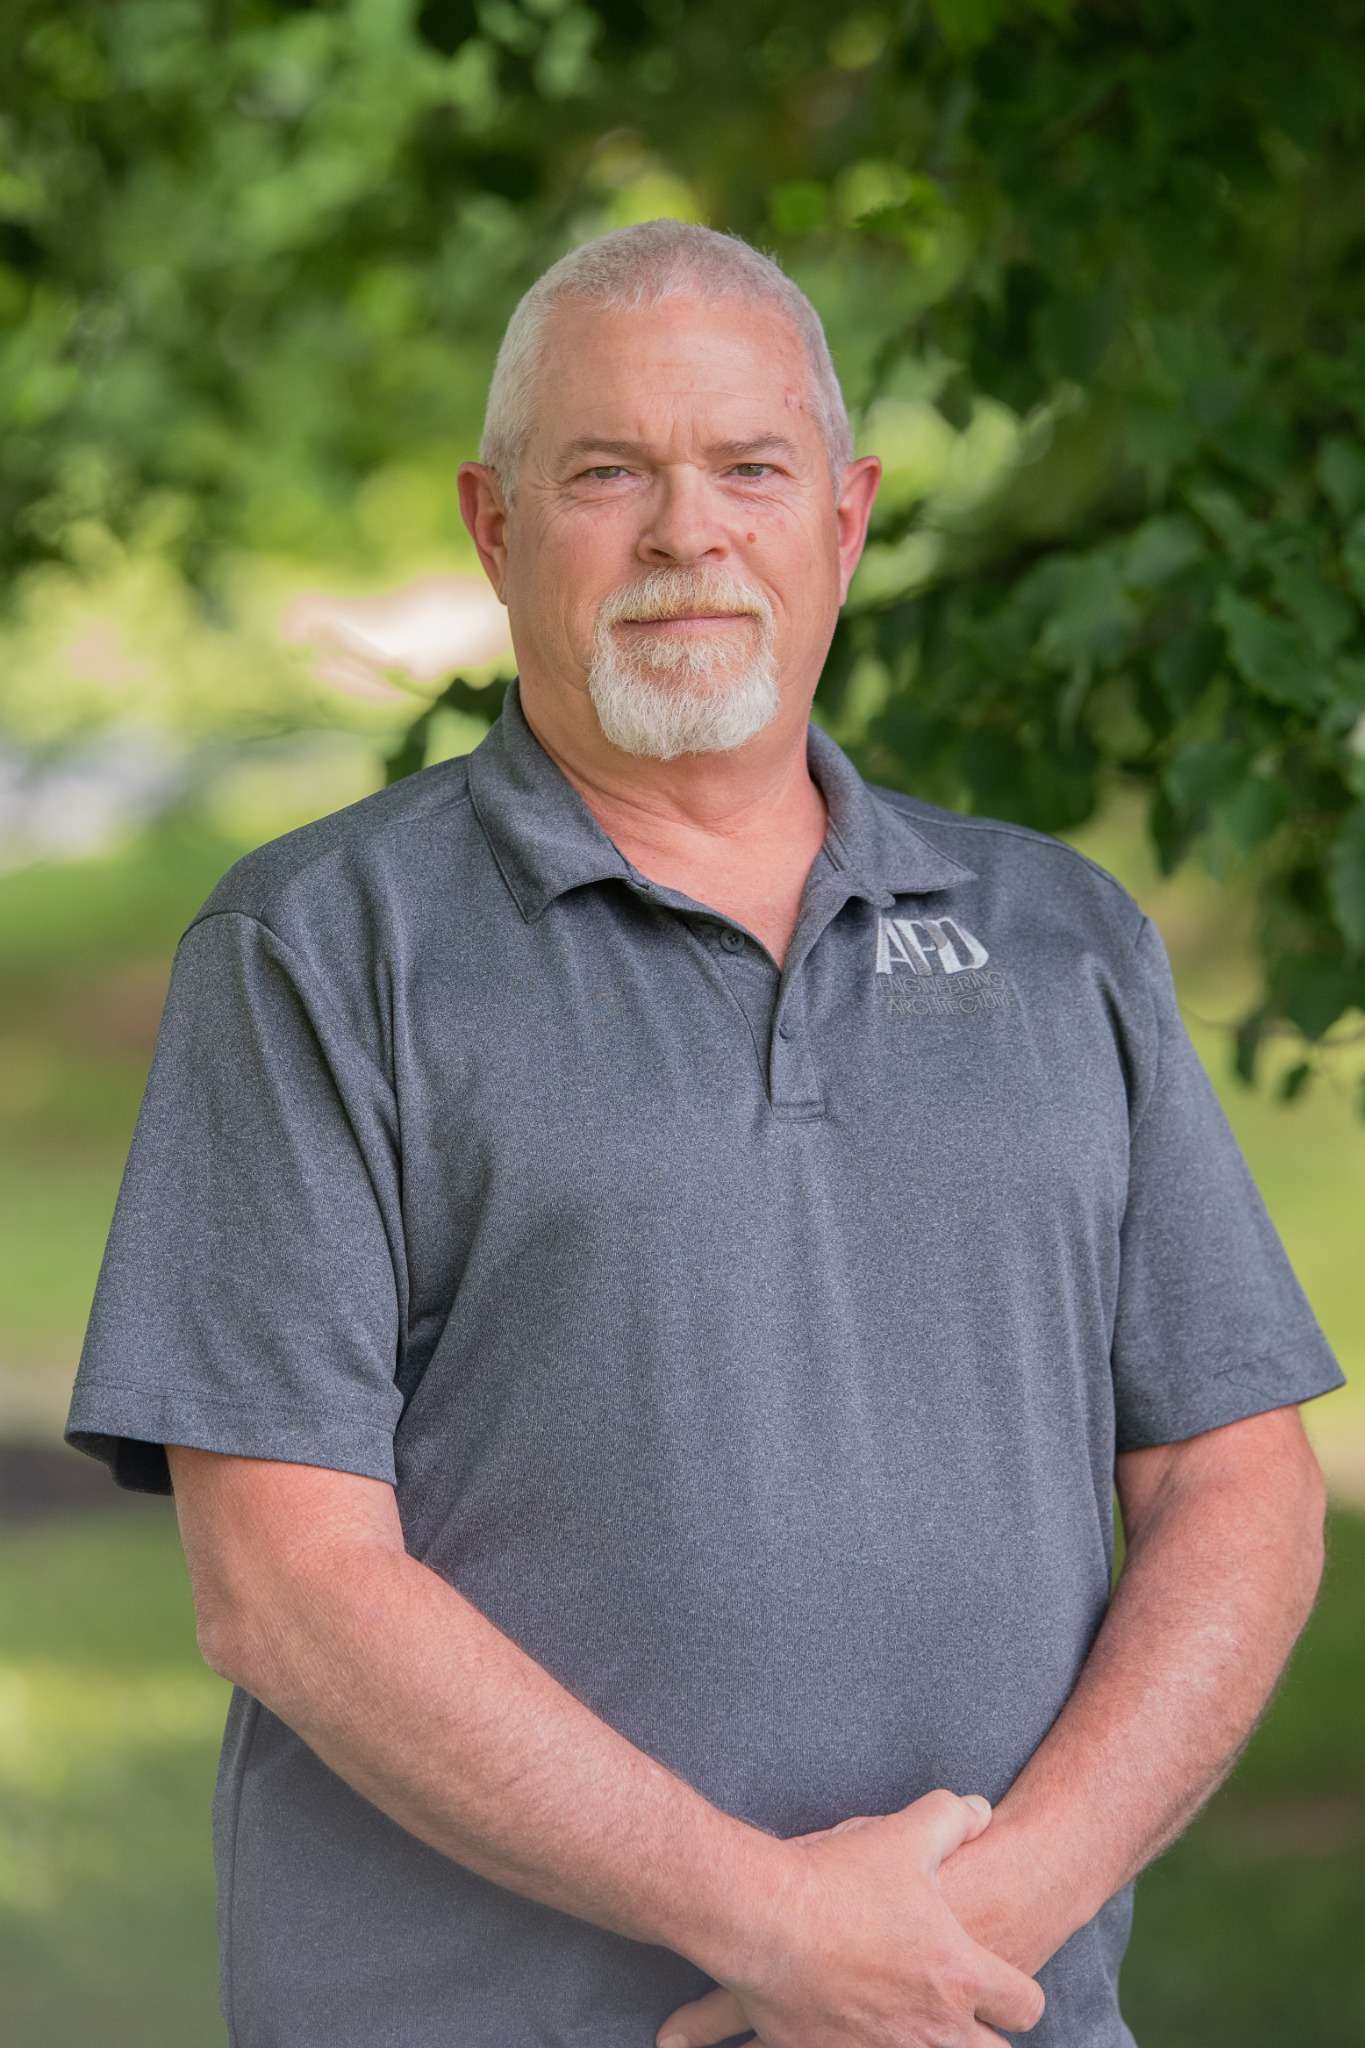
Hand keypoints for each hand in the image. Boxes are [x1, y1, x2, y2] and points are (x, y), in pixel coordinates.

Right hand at [654, 1790, 1046, 2047]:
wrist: (761, 1918)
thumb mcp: (903, 1833)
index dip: (1016, 1993)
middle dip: (981, 2034)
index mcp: (958, 1974)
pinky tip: (860, 2023)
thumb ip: (951, 1818)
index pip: (1026, 2007)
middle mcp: (932, 2027)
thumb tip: (980, 1810)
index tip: (995, 1978)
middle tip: (957, 2006)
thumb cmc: (837, 1878)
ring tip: (907, 2013)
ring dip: (930, 2042)